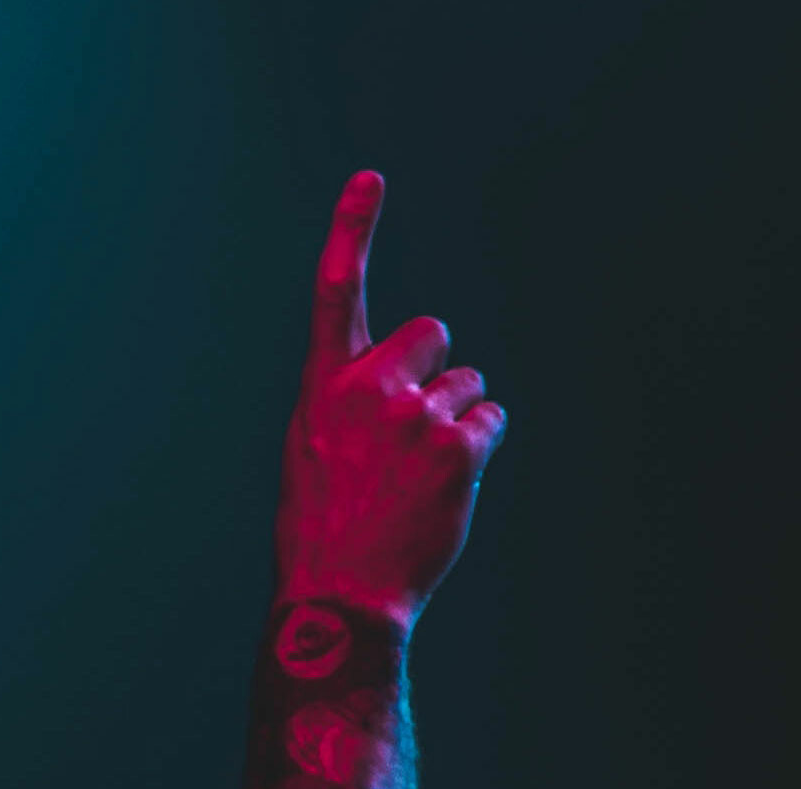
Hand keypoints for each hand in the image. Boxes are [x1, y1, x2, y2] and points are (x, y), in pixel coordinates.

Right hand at [273, 172, 507, 626]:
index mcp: (322, 388)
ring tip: (418, 476)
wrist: (338, 597)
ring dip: (455, 420)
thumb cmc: (322, 528)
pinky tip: (446, 484)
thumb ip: (349, 399)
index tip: (370, 180)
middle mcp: (367, 389)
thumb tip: (408, 375)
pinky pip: (490, 418)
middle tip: (409, 432)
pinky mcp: (458, 447)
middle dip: (433, 370)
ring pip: (466, 384)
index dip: (353, 230)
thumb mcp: (311, 451)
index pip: (337, 292)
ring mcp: (415, 416)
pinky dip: (479, 445)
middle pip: (432, 333)